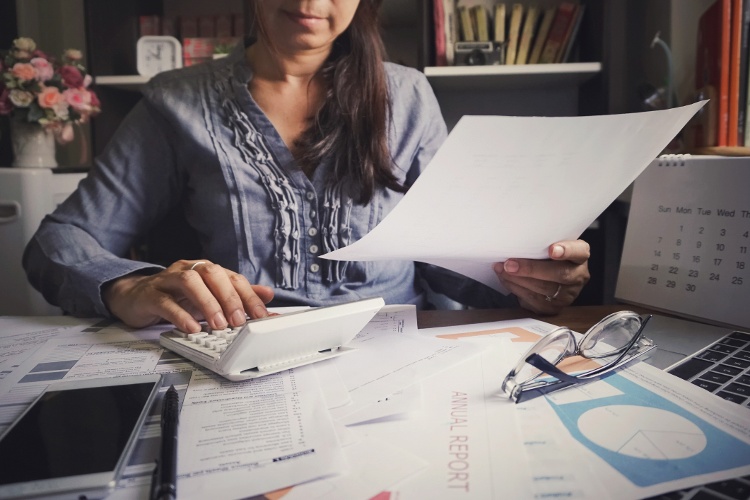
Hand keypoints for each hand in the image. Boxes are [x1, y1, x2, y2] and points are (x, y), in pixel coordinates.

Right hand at [102, 260, 273, 332]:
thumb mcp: (210, 296)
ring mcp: (168, 280)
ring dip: (207, 304)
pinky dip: (180, 315)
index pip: (233, 278)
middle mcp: (189, 270)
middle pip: (212, 274)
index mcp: (206, 270)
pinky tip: (191, 328)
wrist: (135, 297)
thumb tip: (268, 295)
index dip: (249, 296)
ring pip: (189, 282)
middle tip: (239, 321)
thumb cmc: (175, 296)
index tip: (261, 316)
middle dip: (229, 298)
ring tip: (218, 325)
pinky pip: (165, 301)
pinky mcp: (150, 295)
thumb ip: (238, 296)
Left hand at [493, 240, 590, 314]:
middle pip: (560, 274)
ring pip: (544, 289)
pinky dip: (516, 289)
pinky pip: (534, 300)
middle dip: (531, 269)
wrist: (547, 276)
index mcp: (580, 256)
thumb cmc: (546, 256)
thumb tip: (514, 242)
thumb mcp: (549, 245)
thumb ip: (540, 243)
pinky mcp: (554, 308)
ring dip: (518, 280)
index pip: (579, 251)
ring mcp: (568, 295)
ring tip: (502, 270)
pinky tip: (506, 280)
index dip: (566, 251)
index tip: (552, 250)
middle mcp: (578, 276)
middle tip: (510, 264)